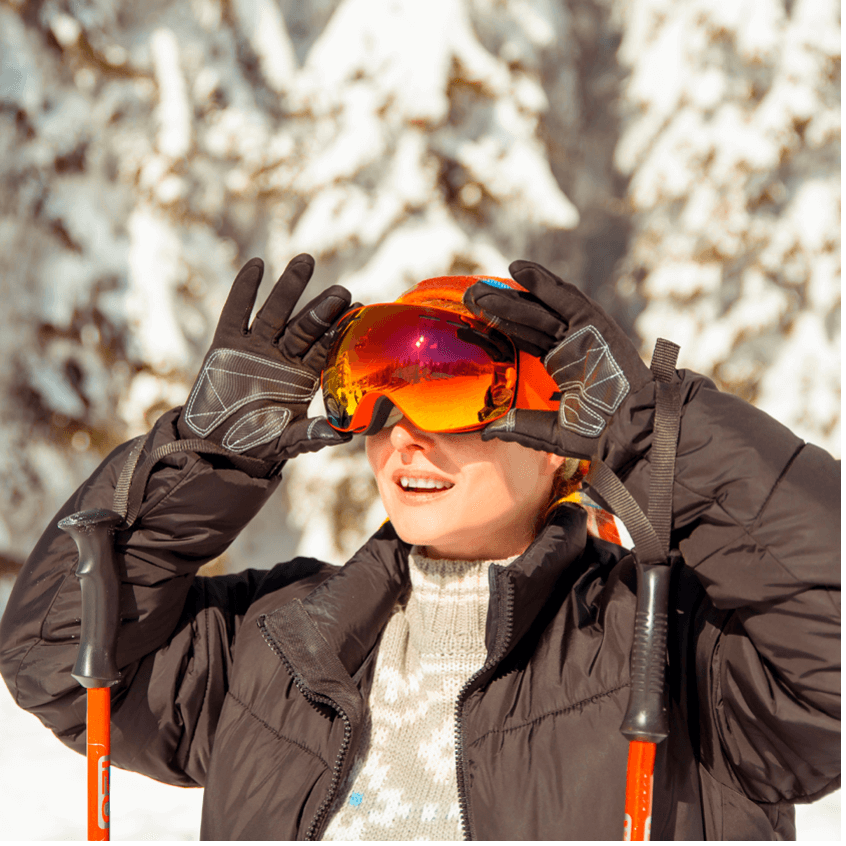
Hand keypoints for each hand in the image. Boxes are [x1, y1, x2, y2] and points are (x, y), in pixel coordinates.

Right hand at [177, 254, 353, 474]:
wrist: (215, 445)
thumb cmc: (257, 443)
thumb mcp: (287, 441)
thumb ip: (312, 435)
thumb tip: (344, 435)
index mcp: (303, 375)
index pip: (325, 347)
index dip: (341, 330)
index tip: (359, 311)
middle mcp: (283, 356)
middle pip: (306, 326)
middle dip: (323, 308)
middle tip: (341, 291)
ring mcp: (256, 347)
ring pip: (276, 312)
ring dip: (290, 287)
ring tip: (306, 262)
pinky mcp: (227, 344)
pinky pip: (237, 313)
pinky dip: (244, 290)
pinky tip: (256, 266)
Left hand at [463, 260, 652, 459]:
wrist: (633, 430)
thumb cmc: (599, 433)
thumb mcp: (550, 431)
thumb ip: (519, 426)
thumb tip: (486, 432)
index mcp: (562, 365)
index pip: (525, 338)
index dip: (499, 326)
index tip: (471, 318)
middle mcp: (570, 345)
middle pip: (528, 319)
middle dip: (499, 307)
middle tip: (469, 296)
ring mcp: (583, 333)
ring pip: (541, 307)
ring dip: (513, 294)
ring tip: (482, 285)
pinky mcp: (595, 323)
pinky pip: (566, 298)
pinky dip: (544, 282)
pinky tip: (518, 270)